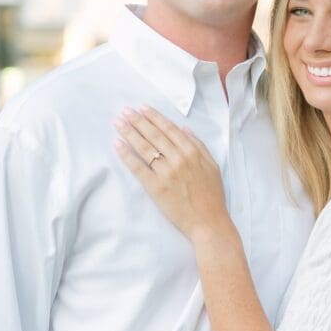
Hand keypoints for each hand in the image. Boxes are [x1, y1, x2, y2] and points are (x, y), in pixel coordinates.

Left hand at [114, 107, 228, 241]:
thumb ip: (199, 145)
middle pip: (154, 135)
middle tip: (125, 111)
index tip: (142, 108)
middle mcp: (178, 159)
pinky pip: (138, 168)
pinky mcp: (156, 188)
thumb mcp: (212, 166)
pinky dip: (127, 155)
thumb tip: (184, 129)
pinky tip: (118, 145)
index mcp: (193, 152)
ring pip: (145, 147)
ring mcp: (166, 173)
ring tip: (118, 123)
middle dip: (138, 121)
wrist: (209, 222)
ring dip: (129, 133)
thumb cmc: (212, 196)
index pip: (169, 129)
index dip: (154, 117)